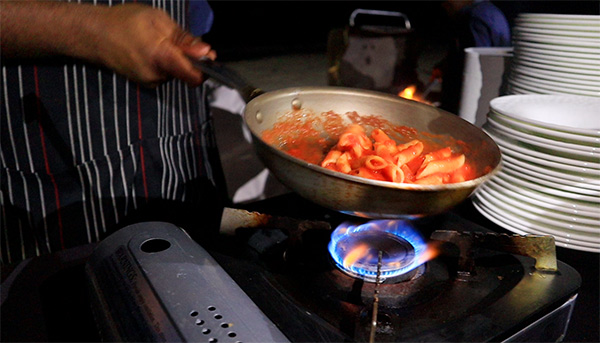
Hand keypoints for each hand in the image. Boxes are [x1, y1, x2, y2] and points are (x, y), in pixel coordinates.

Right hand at [1, 2, 214, 87]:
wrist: (93, 33)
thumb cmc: (126, 22)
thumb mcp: (158, 21)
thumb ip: (184, 39)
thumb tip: (206, 52)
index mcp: (162, 58)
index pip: (194, 76)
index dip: (205, 67)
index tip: (207, 55)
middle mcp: (157, 76)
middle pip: (186, 73)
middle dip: (187, 59)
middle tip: (173, 38)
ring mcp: (149, 81)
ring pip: (175, 73)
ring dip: (174, 60)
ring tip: (157, 42)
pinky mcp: (144, 82)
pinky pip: (164, 74)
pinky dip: (164, 63)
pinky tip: (151, 49)